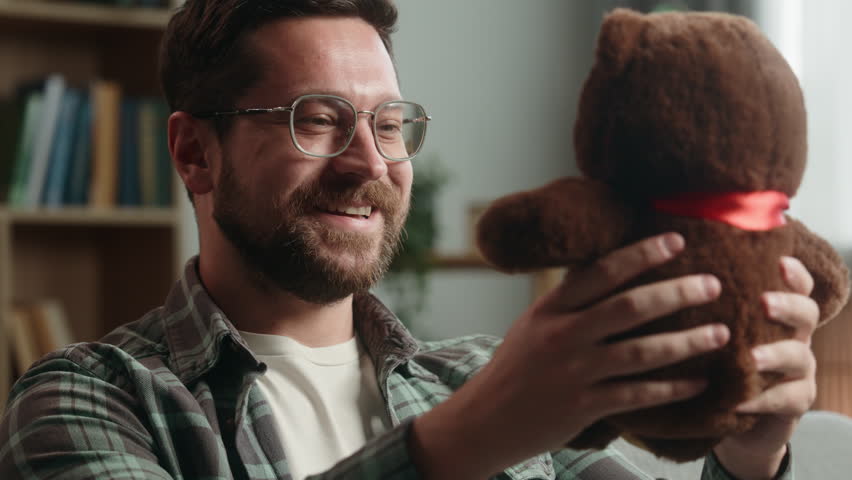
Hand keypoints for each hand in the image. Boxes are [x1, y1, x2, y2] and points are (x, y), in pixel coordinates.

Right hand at [410, 233, 728, 478]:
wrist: (485, 418)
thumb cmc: (514, 367)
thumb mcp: (533, 324)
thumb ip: (568, 301)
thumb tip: (607, 268)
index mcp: (550, 309)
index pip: (601, 272)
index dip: (641, 254)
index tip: (676, 241)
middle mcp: (563, 336)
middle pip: (630, 308)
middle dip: (676, 293)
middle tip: (712, 284)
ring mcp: (574, 373)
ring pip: (642, 353)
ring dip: (686, 342)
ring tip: (721, 333)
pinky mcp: (584, 407)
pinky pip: (638, 395)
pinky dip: (672, 388)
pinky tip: (700, 382)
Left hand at [713, 256, 818, 479]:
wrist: (732, 410)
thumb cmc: (717, 357)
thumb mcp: (712, 326)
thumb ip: (707, 303)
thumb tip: (669, 266)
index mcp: (777, 311)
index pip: (795, 285)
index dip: (793, 273)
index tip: (778, 262)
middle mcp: (794, 335)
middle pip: (806, 313)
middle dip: (788, 306)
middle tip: (764, 303)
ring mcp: (798, 369)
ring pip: (800, 356)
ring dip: (775, 355)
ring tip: (752, 358)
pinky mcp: (795, 401)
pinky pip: (788, 399)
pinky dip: (764, 400)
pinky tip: (741, 402)